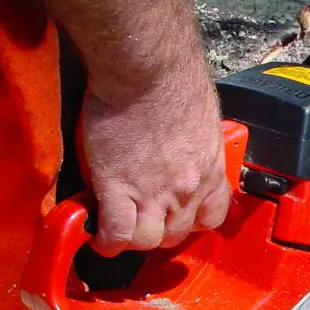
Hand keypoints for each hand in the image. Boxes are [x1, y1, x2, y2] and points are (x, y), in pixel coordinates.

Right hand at [78, 71, 230, 256]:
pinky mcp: (118, 188)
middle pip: (176, 234)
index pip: (212, 217)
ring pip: (146, 240)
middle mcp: (188, 187)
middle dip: (157, 232)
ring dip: (130, 238)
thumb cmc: (171, 79)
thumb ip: (193, 146)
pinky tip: (97, 234)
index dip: (191, 222)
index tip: (176, 217)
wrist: (145, 69)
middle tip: (139, 220)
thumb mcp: (200, 120)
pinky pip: (115, 232)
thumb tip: (177, 151)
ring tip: (116, 228)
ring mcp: (155, 192)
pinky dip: (106, 239)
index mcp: (210, 168)